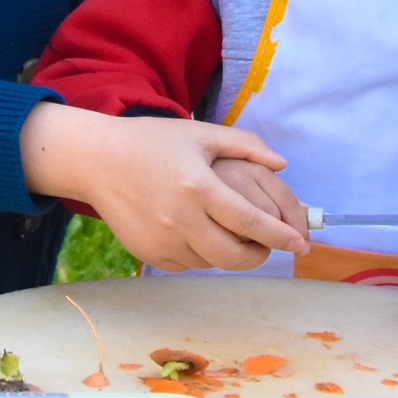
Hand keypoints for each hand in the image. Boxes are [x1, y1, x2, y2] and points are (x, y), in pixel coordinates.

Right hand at [19, 104, 310, 272]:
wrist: (96, 160)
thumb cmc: (152, 142)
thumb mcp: (200, 134)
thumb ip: (246, 146)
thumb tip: (283, 165)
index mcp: (198, 186)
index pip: (250, 221)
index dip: (280, 235)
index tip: (300, 244)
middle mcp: (180, 218)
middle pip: (234, 256)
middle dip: (260, 255)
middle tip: (267, 246)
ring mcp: (162, 240)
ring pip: (212, 263)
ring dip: (229, 254)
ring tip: (230, 233)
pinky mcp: (148, 254)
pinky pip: (187, 264)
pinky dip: (201, 254)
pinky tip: (197, 232)